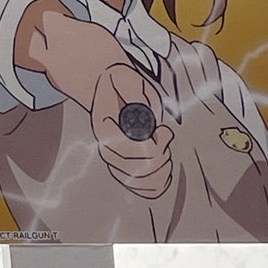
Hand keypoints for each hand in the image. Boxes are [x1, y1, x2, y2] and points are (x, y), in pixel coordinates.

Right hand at [91, 62, 173, 199]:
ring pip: (145, 182)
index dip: (151, 147)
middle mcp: (105, 149)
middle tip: (163, 134)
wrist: (112, 89)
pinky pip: (147, 190)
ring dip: (162, 167)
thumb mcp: (126, 78)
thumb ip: (133, 93)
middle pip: (138, 171)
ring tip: (163, 147)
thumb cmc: (122, 84)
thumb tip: (142, 112)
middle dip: (160, 153)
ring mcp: (116, 162)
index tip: (161, 129)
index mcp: (102, 127)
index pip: (126, 151)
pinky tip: (164, 164)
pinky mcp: (127, 171)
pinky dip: (161, 181)